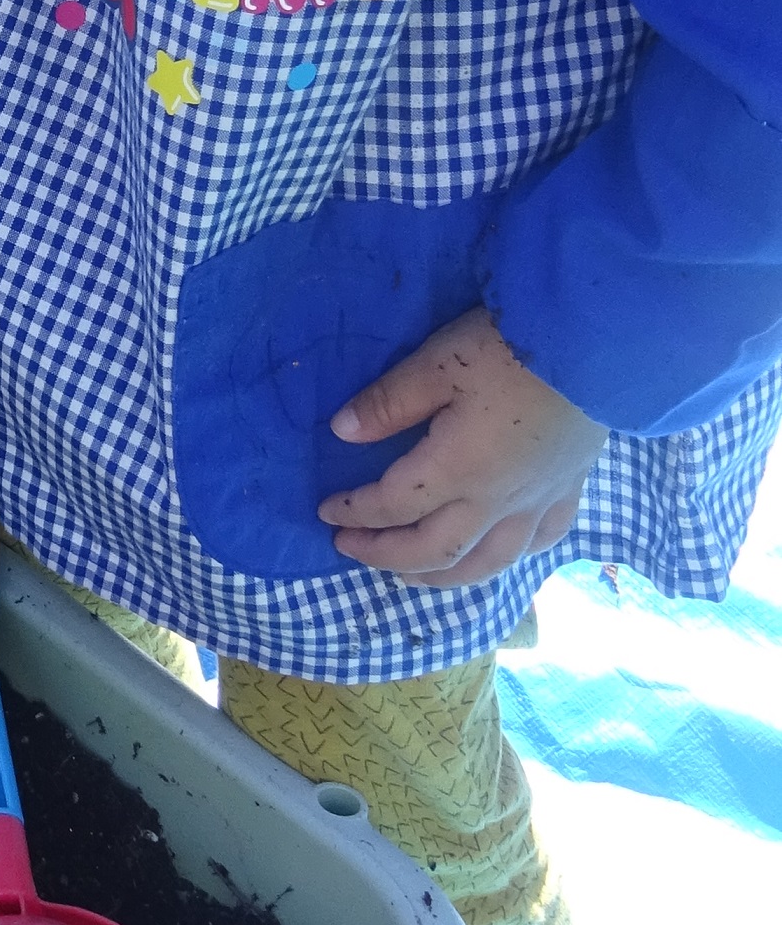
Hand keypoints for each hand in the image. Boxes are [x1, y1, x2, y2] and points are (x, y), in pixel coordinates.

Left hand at [320, 307, 606, 586]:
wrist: (599, 349)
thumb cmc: (510, 349)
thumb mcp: (436, 363)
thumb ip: (389, 402)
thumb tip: (342, 433)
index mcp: (457, 471)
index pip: (393, 505)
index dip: (356, 513)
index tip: (326, 512)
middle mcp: (497, 502)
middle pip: (434, 550)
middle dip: (385, 556)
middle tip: (350, 549)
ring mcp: (537, 502)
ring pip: (486, 562)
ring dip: (442, 575)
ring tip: (410, 576)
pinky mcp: (570, 491)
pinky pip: (538, 543)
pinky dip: (509, 558)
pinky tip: (496, 554)